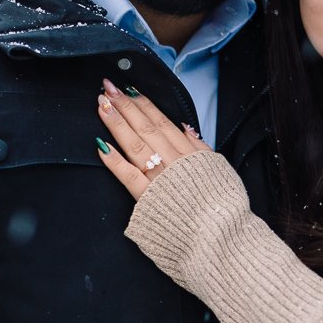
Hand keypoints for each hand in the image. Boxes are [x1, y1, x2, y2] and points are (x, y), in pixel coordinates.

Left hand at [95, 78, 210, 198]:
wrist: (220, 235)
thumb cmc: (221, 207)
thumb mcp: (219, 169)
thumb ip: (200, 148)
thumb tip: (186, 128)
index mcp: (190, 154)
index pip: (162, 122)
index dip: (144, 104)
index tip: (129, 90)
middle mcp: (173, 161)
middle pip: (145, 127)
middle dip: (125, 106)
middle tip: (108, 88)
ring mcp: (159, 178)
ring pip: (135, 144)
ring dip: (117, 124)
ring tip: (103, 106)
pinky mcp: (147, 198)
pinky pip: (127, 175)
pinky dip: (114, 160)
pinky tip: (101, 145)